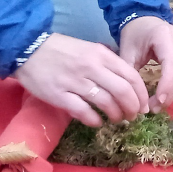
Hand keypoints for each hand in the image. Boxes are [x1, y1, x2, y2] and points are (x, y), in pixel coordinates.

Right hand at [16, 33, 149, 125]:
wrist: (29, 49)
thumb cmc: (62, 50)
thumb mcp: (89, 49)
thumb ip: (107, 63)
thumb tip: (126, 82)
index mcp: (102, 55)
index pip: (131, 76)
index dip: (141, 94)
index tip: (143, 105)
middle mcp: (92, 68)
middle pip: (122, 91)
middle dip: (132, 107)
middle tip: (133, 116)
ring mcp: (76, 82)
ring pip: (106, 102)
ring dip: (115, 115)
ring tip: (117, 120)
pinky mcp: (60, 96)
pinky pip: (83, 112)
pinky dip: (94, 120)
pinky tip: (97, 122)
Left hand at [119, 16, 172, 111]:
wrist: (141, 19)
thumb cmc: (133, 35)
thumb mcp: (127, 52)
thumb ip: (130, 74)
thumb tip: (134, 101)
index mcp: (163, 35)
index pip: (171, 62)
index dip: (167, 84)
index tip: (157, 101)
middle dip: (169, 92)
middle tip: (154, 109)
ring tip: (157, 106)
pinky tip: (164, 97)